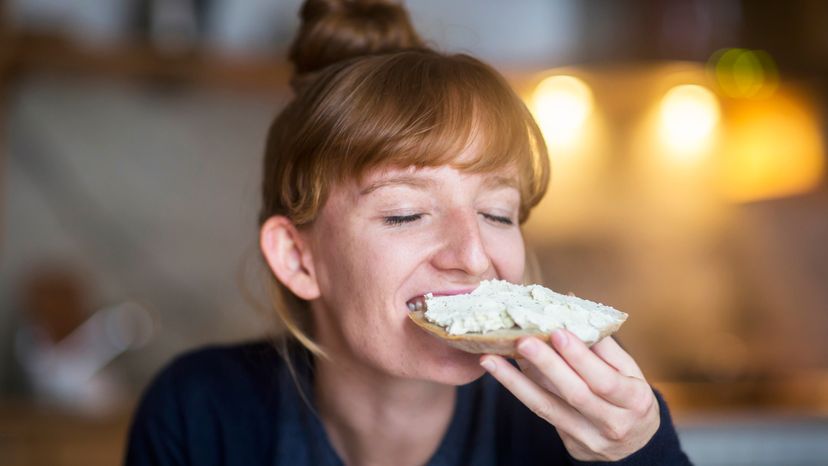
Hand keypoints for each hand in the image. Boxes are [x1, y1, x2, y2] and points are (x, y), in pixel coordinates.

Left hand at [479, 330, 659, 461]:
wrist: (636, 445)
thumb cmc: (630, 397)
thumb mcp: (629, 371)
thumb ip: (602, 344)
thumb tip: (571, 307)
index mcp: (635, 400)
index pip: (605, 379)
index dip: (580, 357)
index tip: (557, 332)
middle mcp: (614, 423)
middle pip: (575, 394)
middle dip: (547, 365)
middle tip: (522, 341)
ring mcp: (590, 438)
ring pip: (549, 407)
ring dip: (516, 382)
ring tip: (492, 359)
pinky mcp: (570, 443)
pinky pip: (542, 413)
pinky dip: (519, 390)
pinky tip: (500, 372)